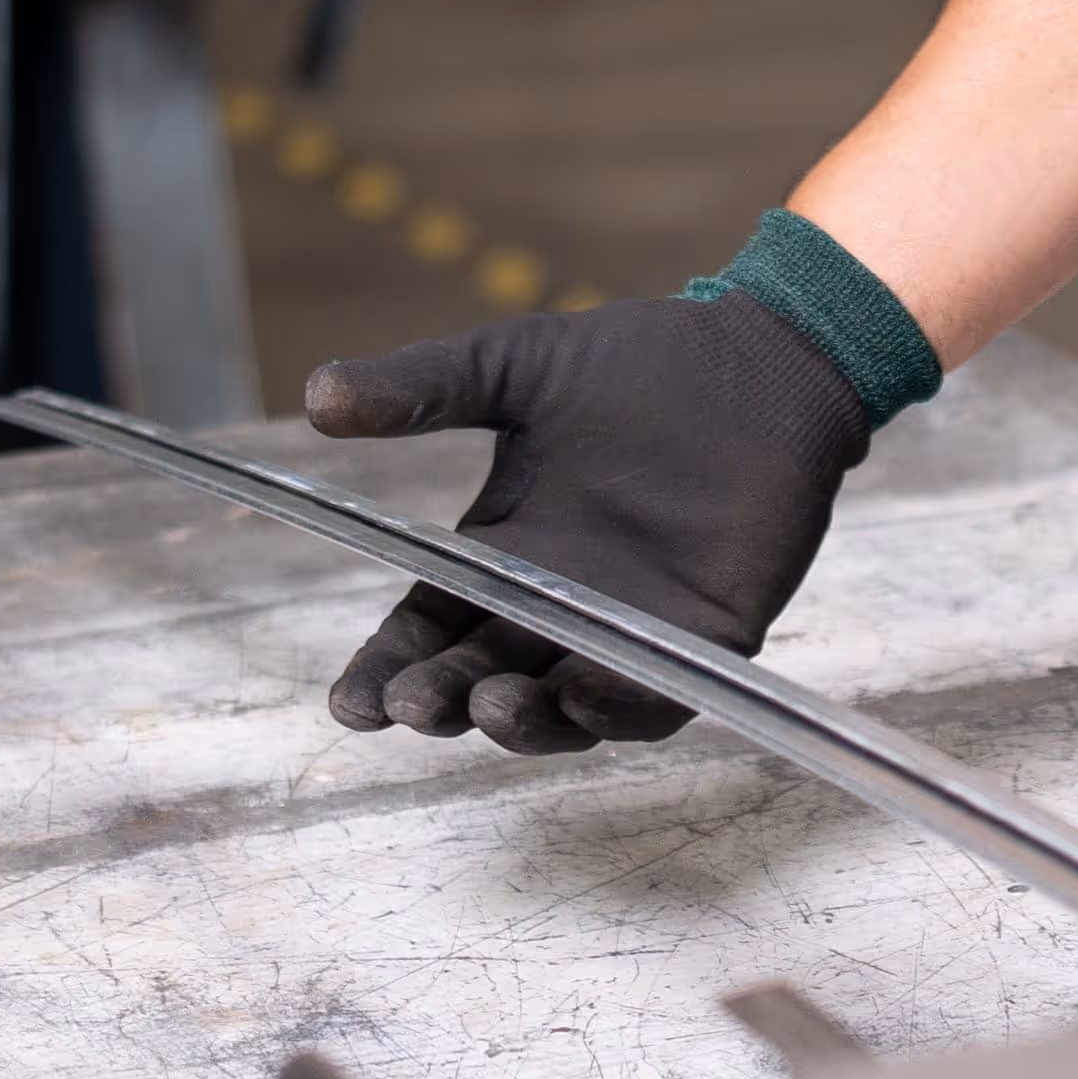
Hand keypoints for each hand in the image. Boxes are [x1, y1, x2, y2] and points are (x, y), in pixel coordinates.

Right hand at [300, 293, 872, 752]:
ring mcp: (631, 628)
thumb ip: (424, 389)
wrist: (759, 357)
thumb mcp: (515, 368)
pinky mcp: (704, 638)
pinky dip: (615, 704)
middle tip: (412, 705)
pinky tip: (581, 690)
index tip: (349, 703)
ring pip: (562, 708)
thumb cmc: (637, 361)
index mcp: (503, 557)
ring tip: (489, 705)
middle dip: (442, 700)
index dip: (386, 673)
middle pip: (480, 679)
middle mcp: (557, 607)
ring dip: (522, 721)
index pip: (427, 634)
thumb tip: (318, 396)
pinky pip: (655, 696)